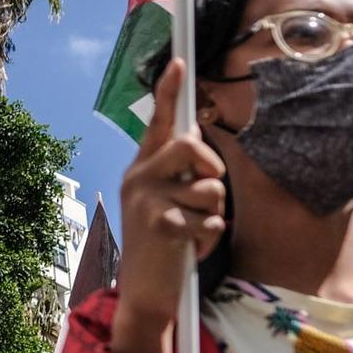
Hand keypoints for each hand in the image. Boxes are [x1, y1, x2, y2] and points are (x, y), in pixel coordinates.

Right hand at [110, 60, 227, 352]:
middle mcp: (138, 177)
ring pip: (209, 188)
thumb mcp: (166, 202)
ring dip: (213, 214)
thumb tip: (205, 151)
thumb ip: (181, 175)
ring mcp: (144, 200)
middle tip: (206, 195)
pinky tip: (191, 249)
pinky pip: (208, 220)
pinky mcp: (158, 225)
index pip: (159, 122)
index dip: (170, 91)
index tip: (180, 60)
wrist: (145, 292)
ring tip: (194, 231)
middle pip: (190, 146)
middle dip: (211, 169)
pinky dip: (209, 238)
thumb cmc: (165, 244)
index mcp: (142, 168)